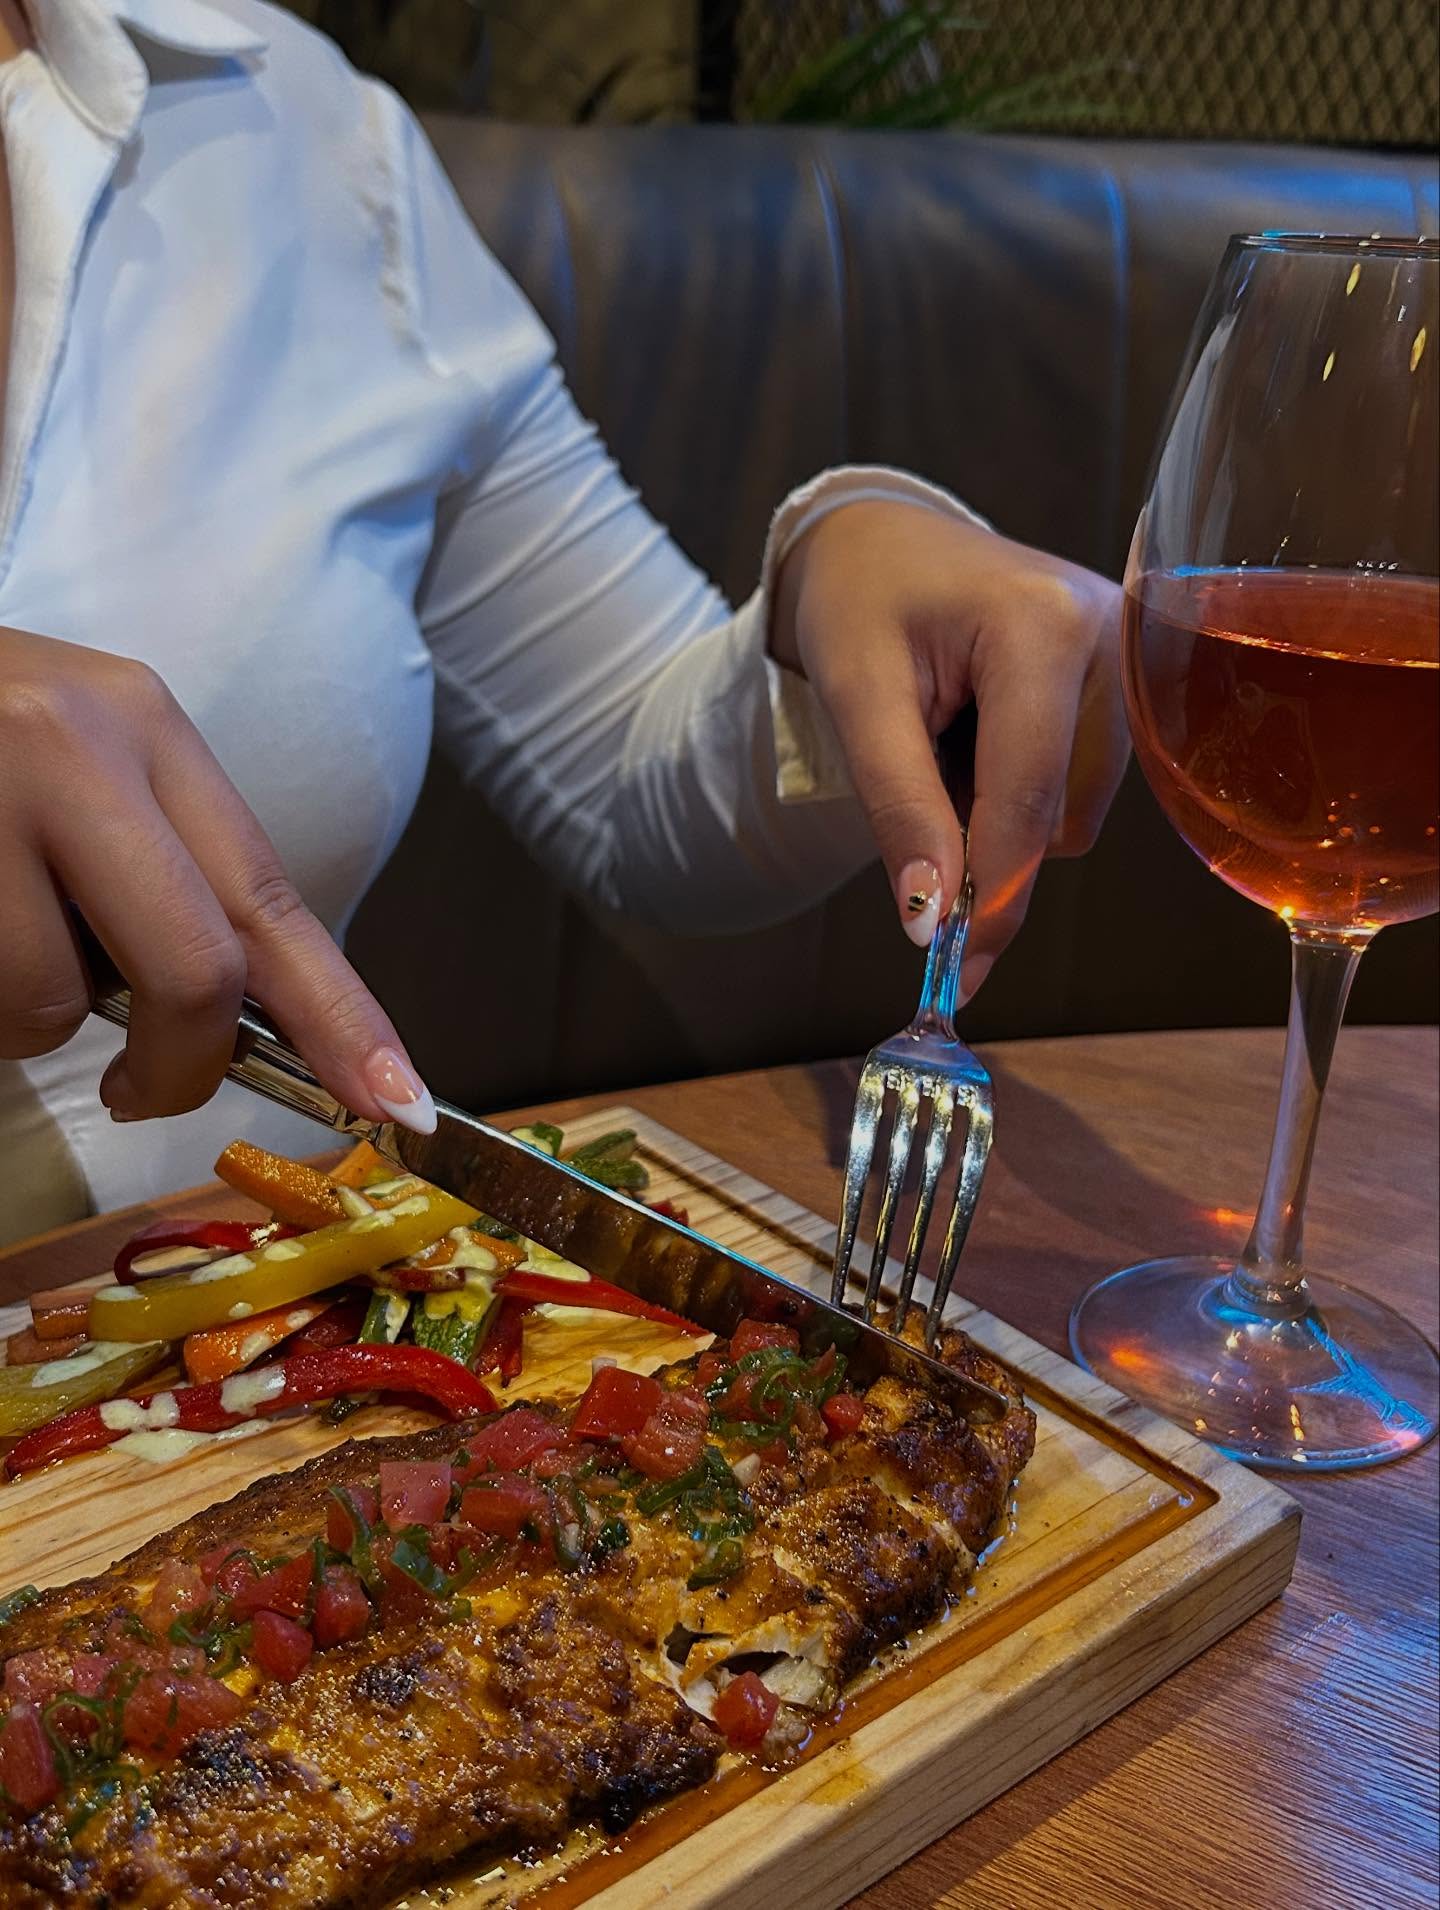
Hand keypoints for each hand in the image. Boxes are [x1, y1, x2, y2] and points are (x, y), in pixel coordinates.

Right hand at [0, 629, 433, 1128]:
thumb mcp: (81, 770)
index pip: (273, 899)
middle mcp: (72, 740)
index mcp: (144, 725)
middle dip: (181, 1068)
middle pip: (194, 970)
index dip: (346, 1019)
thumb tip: (248, 1027)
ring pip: (46, 1004)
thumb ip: (163, 876)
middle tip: (142, 1094)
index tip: (400, 1107)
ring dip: (23, 1025)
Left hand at [771, 504, 1127, 997]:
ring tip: (948, 731)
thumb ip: (900, 809)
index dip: (992, 894)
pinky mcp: (1128, 683)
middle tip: (912, 771)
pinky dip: (1019, 788)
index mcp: (1045, 624)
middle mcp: (1112, 636)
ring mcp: (1130, 659)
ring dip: (997, 810)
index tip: (957, 969)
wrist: (882, 541)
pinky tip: (984, 732)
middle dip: (980, 837)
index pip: (1028, 796)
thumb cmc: (859, 602)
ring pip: (1070, 814)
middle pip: (1055, 815)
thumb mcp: (857, 699)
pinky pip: (1077, 788)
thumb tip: (931, 923)